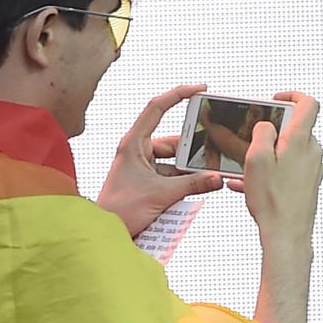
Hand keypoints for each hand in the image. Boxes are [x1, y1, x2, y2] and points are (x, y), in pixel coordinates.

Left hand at [97, 84, 225, 235]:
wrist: (106, 233)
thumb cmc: (119, 210)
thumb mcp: (161, 194)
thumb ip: (193, 184)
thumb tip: (217, 178)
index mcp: (134, 143)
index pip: (157, 107)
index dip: (179, 94)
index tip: (201, 89)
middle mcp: (138, 151)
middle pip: (174, 140)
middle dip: (194, 148)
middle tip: (215, 151)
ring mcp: (143, 167)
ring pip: (175, 160)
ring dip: (191, 169)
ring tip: (209, 174)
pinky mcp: (148, 182)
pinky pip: (172, 175)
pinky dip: (186, 180)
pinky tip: (200, 186)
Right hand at [227, 92, 322, 250]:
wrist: (286, 235)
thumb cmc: (273, 201)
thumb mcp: (256, 159)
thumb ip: (262, 133)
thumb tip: (266, 126)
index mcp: (301, 140)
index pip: (308, 104)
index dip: (292, 96)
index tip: (276, 100)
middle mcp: (312, 152)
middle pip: (295, 129)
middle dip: (272, 132)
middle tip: (252, 141)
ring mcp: (313, 169)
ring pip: (289, 152)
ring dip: (268, 155)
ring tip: (245, 169)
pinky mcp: (309, 184)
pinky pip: (289, 170)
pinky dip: (271, 172)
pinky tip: (249, 185)